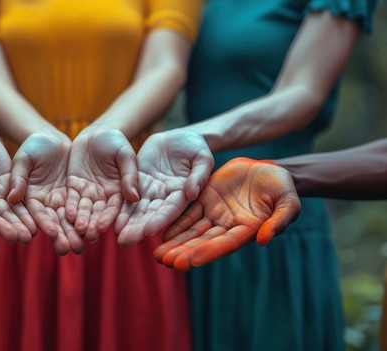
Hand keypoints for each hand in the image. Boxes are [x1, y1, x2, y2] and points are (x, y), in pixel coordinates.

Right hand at [8, 133, 81, 254]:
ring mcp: (62, 201)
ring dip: (74, 234)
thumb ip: (18, 176)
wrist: (56, 138)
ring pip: (69, 220)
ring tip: (81, 247)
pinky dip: (88, 220)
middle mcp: (47, 203)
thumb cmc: (35, 145)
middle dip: (60, 236)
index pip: (36, 213)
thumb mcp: (24, 157)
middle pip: (54, 222)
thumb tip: (11, 198)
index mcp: (30, 196)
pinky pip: (84, 209)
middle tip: (68, 250)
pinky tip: (95, 231)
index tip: (50, 234)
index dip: (43, 223)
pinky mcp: (77, 195)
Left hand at [66, 129, 138, 243]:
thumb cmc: (115, 141)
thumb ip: (129, 174)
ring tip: (77, 231)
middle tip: (89, 236)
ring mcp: (88, 193)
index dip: (109, 218)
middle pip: (98, 213)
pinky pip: (71, 200)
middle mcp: (104, 196)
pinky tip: (68, 216)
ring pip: (84, 210)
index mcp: (120, 191)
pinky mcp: (74, 187)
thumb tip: (134, 196)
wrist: (96, 133)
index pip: (114, 208)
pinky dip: (70, 208)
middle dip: (94, 224)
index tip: (104, 227)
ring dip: (81, 221)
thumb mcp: (125, 153)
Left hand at [115, 129, 212, 245]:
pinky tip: (110, 218)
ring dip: (126, 222)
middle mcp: (164, 197)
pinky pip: (127, 195)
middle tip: (125, 241)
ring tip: (115, 235)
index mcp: (182, 194)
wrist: (179, 137)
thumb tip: (191, 193)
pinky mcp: (138, 181)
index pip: (170, 210)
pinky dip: (119, 207)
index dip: (159, 220)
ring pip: (136, 209)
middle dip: (138, 228)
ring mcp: (150, 190)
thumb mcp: (202, 158)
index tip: (147, 231)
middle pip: (150, 215)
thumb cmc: (196, 147)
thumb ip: (199, 175)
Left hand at [154, 157, 300, 270]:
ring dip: (175, 243)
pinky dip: (176, 223)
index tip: (192, 261)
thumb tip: (263, 240)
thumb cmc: (282, 187)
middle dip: (184, 252)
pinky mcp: (205, 198)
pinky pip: (188, 212)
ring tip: (158, 256)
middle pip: (203, 241)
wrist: (269, 168)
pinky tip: (162, 234)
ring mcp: (214, 213)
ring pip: (192, 230)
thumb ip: (279, 221)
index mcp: (247, 229)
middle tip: (166, 262)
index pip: (225, 243)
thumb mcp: (288, 203)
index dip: (209, 251)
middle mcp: (227, 225)